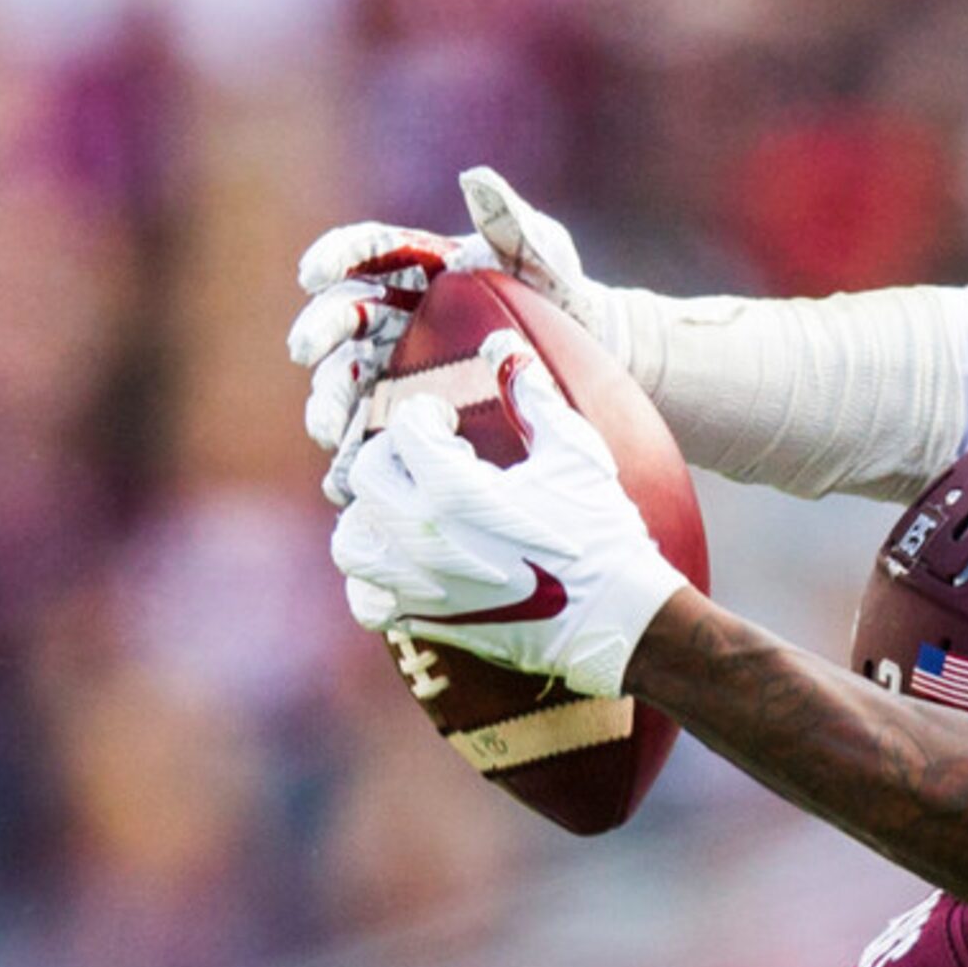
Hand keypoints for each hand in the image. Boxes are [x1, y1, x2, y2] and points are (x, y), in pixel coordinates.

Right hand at [289, 167, 621, 504]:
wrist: (591, 351)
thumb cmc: (562, 288)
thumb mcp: (543, 250)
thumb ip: (510, 220)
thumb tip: (475, 179)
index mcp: (419, 262)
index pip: (366, 252)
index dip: (334, 257)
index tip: (313, 274)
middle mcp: (399, 309)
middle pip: (345, 317)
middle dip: (320, 333)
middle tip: (307, 353)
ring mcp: (402, 360)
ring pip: (351, 377)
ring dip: (329, 401)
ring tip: (325, 431)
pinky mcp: (414, 406)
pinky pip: (378, 426)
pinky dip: (359, 451)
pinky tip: (347, 477)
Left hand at [329, 331, 685, 696]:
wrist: (616, 617)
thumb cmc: (600, 531)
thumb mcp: (574, 454)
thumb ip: (533, 396)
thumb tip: (504, 346)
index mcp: (455, 490)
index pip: (405, 430)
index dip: (425, 416)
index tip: (445, 420)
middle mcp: (423, 538)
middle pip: (367, 476)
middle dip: (394, 457)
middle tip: (426, 460)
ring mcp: (420, 584)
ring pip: (352, 540)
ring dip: (371, 517)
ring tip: (404, 509)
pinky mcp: (427, 620)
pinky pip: (368, 600)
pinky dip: (375, 580)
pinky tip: (405, 564)